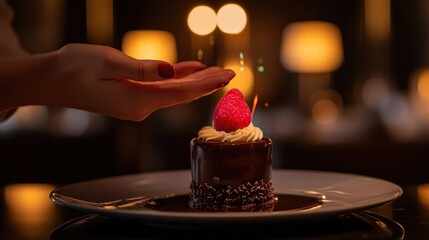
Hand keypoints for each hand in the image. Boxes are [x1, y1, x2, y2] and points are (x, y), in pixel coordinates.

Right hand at [0, 44, 235, 120]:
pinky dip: (176, 79)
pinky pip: (160, 89)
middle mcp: (140, 107)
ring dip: (195, 81)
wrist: (51, 81)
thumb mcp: (109, 62)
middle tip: (231, 72)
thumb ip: (144, 69)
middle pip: (182, 94)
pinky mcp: (131, 98)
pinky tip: (188, 70)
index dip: (207, 84)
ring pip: (174, 91)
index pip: (182, 93)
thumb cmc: (74, 68)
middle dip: (207, 83)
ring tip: (216, 71)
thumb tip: (172, 71)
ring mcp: (136, 104)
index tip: (227, 76)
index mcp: (137, 100)